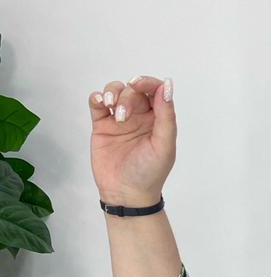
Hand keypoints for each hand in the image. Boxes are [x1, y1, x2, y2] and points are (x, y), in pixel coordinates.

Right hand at [89, 74, 176, 205]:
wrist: (126, 194)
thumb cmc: (149, 172)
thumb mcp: (164, 145)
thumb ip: (166, 116)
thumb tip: (167, 86)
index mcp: (158, 119)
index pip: (156, 90)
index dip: (148, 82)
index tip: (138, 86)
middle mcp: (140, 116)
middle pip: (133, 89)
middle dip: (127, 96)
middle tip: (123, 116)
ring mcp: (119, 119)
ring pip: (114, 91)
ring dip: (111, 93)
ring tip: (110, 110)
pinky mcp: (102, 125)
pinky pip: (96, 103)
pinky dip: (96, 97)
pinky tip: (99, 103)